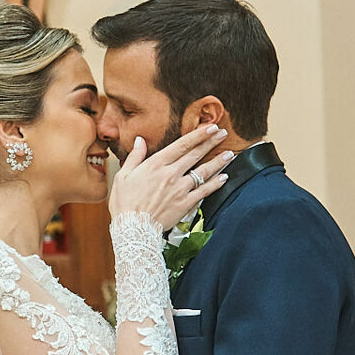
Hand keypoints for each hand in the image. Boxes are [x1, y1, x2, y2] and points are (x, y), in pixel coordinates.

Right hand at [106, 126, 232, 231]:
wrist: (133, 228)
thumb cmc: (125, 202)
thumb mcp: (123, 175)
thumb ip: (135, 156)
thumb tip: (140, 140)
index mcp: (156, 164)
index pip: (182, 145)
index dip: (198, 135)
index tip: (210, 127)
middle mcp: (171, 174)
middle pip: (195, 155)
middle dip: (211, 142)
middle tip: (223, 133)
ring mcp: (180, 189)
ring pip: (203, 172)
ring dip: (218, 162)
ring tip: (230, 154)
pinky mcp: (185, 204)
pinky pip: (204, 192)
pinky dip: (216, 184)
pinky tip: (224, 177)